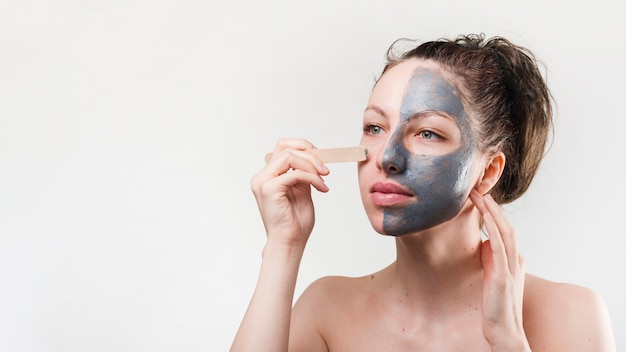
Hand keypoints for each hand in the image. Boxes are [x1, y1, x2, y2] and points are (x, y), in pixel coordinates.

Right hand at [250, 139, 329, 249]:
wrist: (290, 242)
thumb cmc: (295, 221)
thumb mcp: (302, 190)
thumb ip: (303, 173)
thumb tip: (314, 158)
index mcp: (268, 176)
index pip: (283, 147)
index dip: (304, 147)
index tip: (321, 159)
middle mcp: (262, 177)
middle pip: (285, 147)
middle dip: (310, 154)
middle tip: (325, 169)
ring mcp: (263, 182)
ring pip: (289, 157)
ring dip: (312, 165)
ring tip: (324, 179)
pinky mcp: (269, 189)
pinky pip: (295, 174)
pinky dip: (312, 178)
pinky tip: (321, 188)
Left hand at [469, 190, 529, 350]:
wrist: (503, 331)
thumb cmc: (496, 305)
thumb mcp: (492, 275)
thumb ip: (491, 259)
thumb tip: (484, 243)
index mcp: (513, 259)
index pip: (504, 229)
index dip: (493, 212)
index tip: (480, 197)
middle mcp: (516, 260)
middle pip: (505, 226)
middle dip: (492, 207)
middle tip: (478, 189)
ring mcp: (512, 268)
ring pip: (505, 233)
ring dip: (493, 213)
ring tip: (481, 197)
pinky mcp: (503, 277)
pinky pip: (500, 248)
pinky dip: (494, 231)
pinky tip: (486, 218)